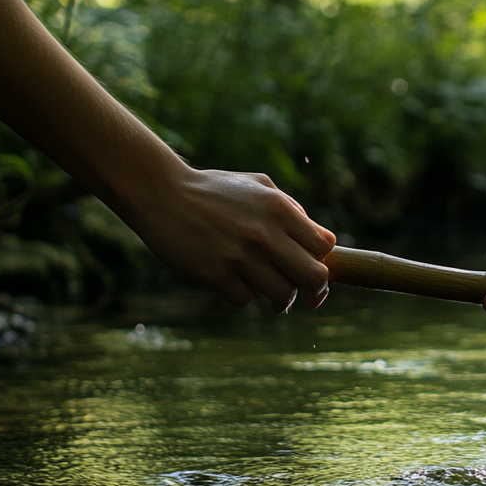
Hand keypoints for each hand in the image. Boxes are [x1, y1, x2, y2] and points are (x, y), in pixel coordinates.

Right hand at [125, 166, 335, 312]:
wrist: (161, 194)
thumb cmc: (214, 191)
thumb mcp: (257, 185)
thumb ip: (290, 209)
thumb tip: (318, 241)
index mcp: (278, 208)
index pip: (324, 246)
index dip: (323, 260)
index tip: (312, 266)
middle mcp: (264, 233)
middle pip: (314, 277)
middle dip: (315, 290)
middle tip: (307, 294)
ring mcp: (239, 256)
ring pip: (283, 296)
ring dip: (280, 300)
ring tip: (273, 296)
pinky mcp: (215, 275)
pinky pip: (245, 300)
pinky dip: (243, 295)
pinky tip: (233, 282)